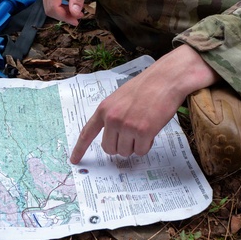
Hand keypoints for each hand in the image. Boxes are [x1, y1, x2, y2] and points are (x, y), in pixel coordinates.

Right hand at [41, 0, 96, 25]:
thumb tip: (75, 14)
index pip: (53, 7)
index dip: (64, 17)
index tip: (78, 20)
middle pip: (48, 8)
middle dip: (62, 16)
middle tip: (78, 17)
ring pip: (47, 4)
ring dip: (60, 11)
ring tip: (76, 11)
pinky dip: (58, 4)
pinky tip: (69, 4)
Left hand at [69, 46, 219, 163]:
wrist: (166, 79)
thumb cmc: (146, 87)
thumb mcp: (120, 98)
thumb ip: (112, 115)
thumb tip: (112, 138)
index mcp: (104, 109)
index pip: (87, 132)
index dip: (80, 148)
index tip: (74, 160)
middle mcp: (113, 118)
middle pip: (109, 149)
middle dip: (121, 146)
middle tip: (132, 135)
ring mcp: (127, 125)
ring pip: (126, 152)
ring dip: (135, 145)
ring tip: (144, 127)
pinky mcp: (143, 132)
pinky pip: (141, 151)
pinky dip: (147, 145)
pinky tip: (152, 130)